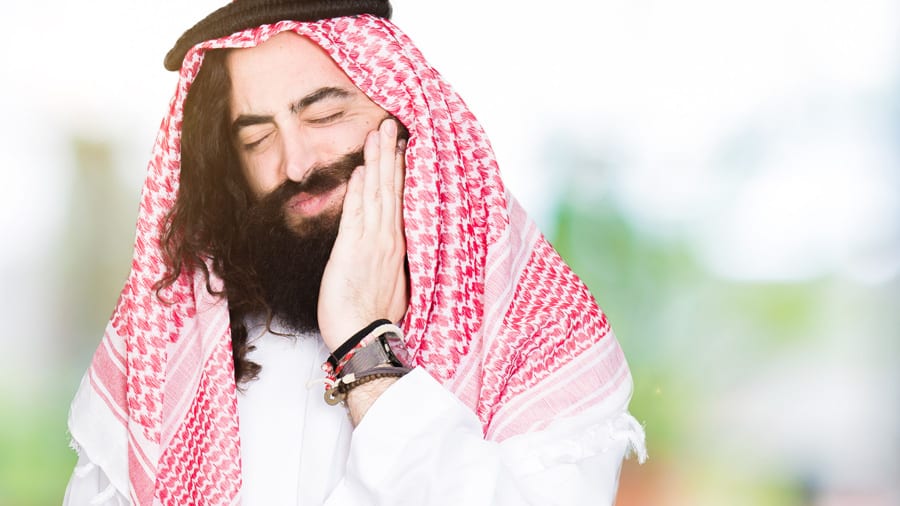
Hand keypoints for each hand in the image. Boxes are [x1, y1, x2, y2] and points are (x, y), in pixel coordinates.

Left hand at [317, 119, 408, 350]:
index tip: (402, 147)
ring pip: (379, 194)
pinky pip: (359, 213)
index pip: (402, 201)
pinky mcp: (354, 249)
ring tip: (379, 133)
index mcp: (399, 246)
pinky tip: (363, 169)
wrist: (364, 336)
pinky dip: (362, 189)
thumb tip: (386, 247)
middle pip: (392, 189)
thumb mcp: (390, 283)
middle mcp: (390, 238)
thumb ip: (387, 258)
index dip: (402, 172)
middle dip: (391, 155)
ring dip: (378, 162)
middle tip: (390, 124)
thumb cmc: (374, 316)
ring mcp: (374, 242)